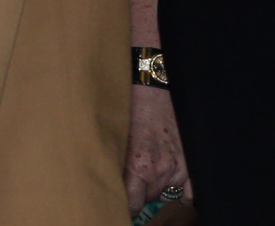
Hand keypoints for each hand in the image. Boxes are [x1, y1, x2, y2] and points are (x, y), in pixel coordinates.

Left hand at [124, 85, 187, 212]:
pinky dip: (182, 191)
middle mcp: (160, 169)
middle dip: (140, 192)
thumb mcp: (114, 136)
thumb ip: (116, 163)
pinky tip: (173, 188)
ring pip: (165, 191)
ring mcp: (178, 167)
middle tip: (131, 183)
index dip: (127, 207)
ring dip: (156, 187)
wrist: (152, 90)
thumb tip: (108, 181)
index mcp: (138, 165)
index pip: (134, 203)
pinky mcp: (190, 161)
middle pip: (149, 197)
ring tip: (147, 174)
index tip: (122, 207)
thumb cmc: (129, 108)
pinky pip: (190, 190)